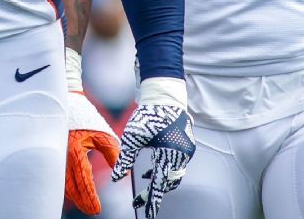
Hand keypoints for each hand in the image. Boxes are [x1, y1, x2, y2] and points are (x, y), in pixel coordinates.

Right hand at [65, 91, 120, 214]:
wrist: (66, 101)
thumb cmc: (85, 116)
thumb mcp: (102, 133)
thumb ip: (112, 152)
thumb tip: (120, 170)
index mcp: (75, 151)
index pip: (83, 180)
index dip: (90, 196)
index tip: (97, 208)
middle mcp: (63, 156)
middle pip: (70, 186)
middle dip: (81, 200)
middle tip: (91, 210)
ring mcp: (56, 155)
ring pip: (63, 182)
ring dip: (73, 195)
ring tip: (84, 204)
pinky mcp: (55, 153)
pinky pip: (59, 174)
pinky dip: (67, 185)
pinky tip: (74, 191)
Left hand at [110, 96, 195, 218]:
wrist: (165, 96)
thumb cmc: (148, 115)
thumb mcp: (132, 138)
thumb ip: (125, 159)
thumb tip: (116, 179)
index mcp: (169, 154)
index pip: (160, 185)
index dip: (153, 201)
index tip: (148, 215)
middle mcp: (182, 155)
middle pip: (169, 182)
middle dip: (154, 192)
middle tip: (139, 200)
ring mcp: (186, 150)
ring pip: (174, 175)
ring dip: (160, 180)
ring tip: (145, 182)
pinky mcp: (187, 145)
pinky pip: (176, 165)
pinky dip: (164, 170)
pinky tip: (150, 169)